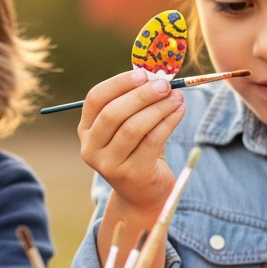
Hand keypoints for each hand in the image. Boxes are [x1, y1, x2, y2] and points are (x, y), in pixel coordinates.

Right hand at [77, 68, 184, 211]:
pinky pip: (152, 142)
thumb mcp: (129, 126)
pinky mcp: (132, 174)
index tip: (143, 74)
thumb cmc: (137, 151)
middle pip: (113, 113)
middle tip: (165, 84)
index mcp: (86, 130)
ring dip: (158, 108)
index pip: (96, 99)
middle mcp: (92, 148)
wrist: (142, 194)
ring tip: (177, 97)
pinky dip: (168, 123)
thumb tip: (155, 74)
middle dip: (141, 95)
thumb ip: (135, 102)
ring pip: (133, 128)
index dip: (119, 83)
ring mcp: (109, 164)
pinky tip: (180, 112)